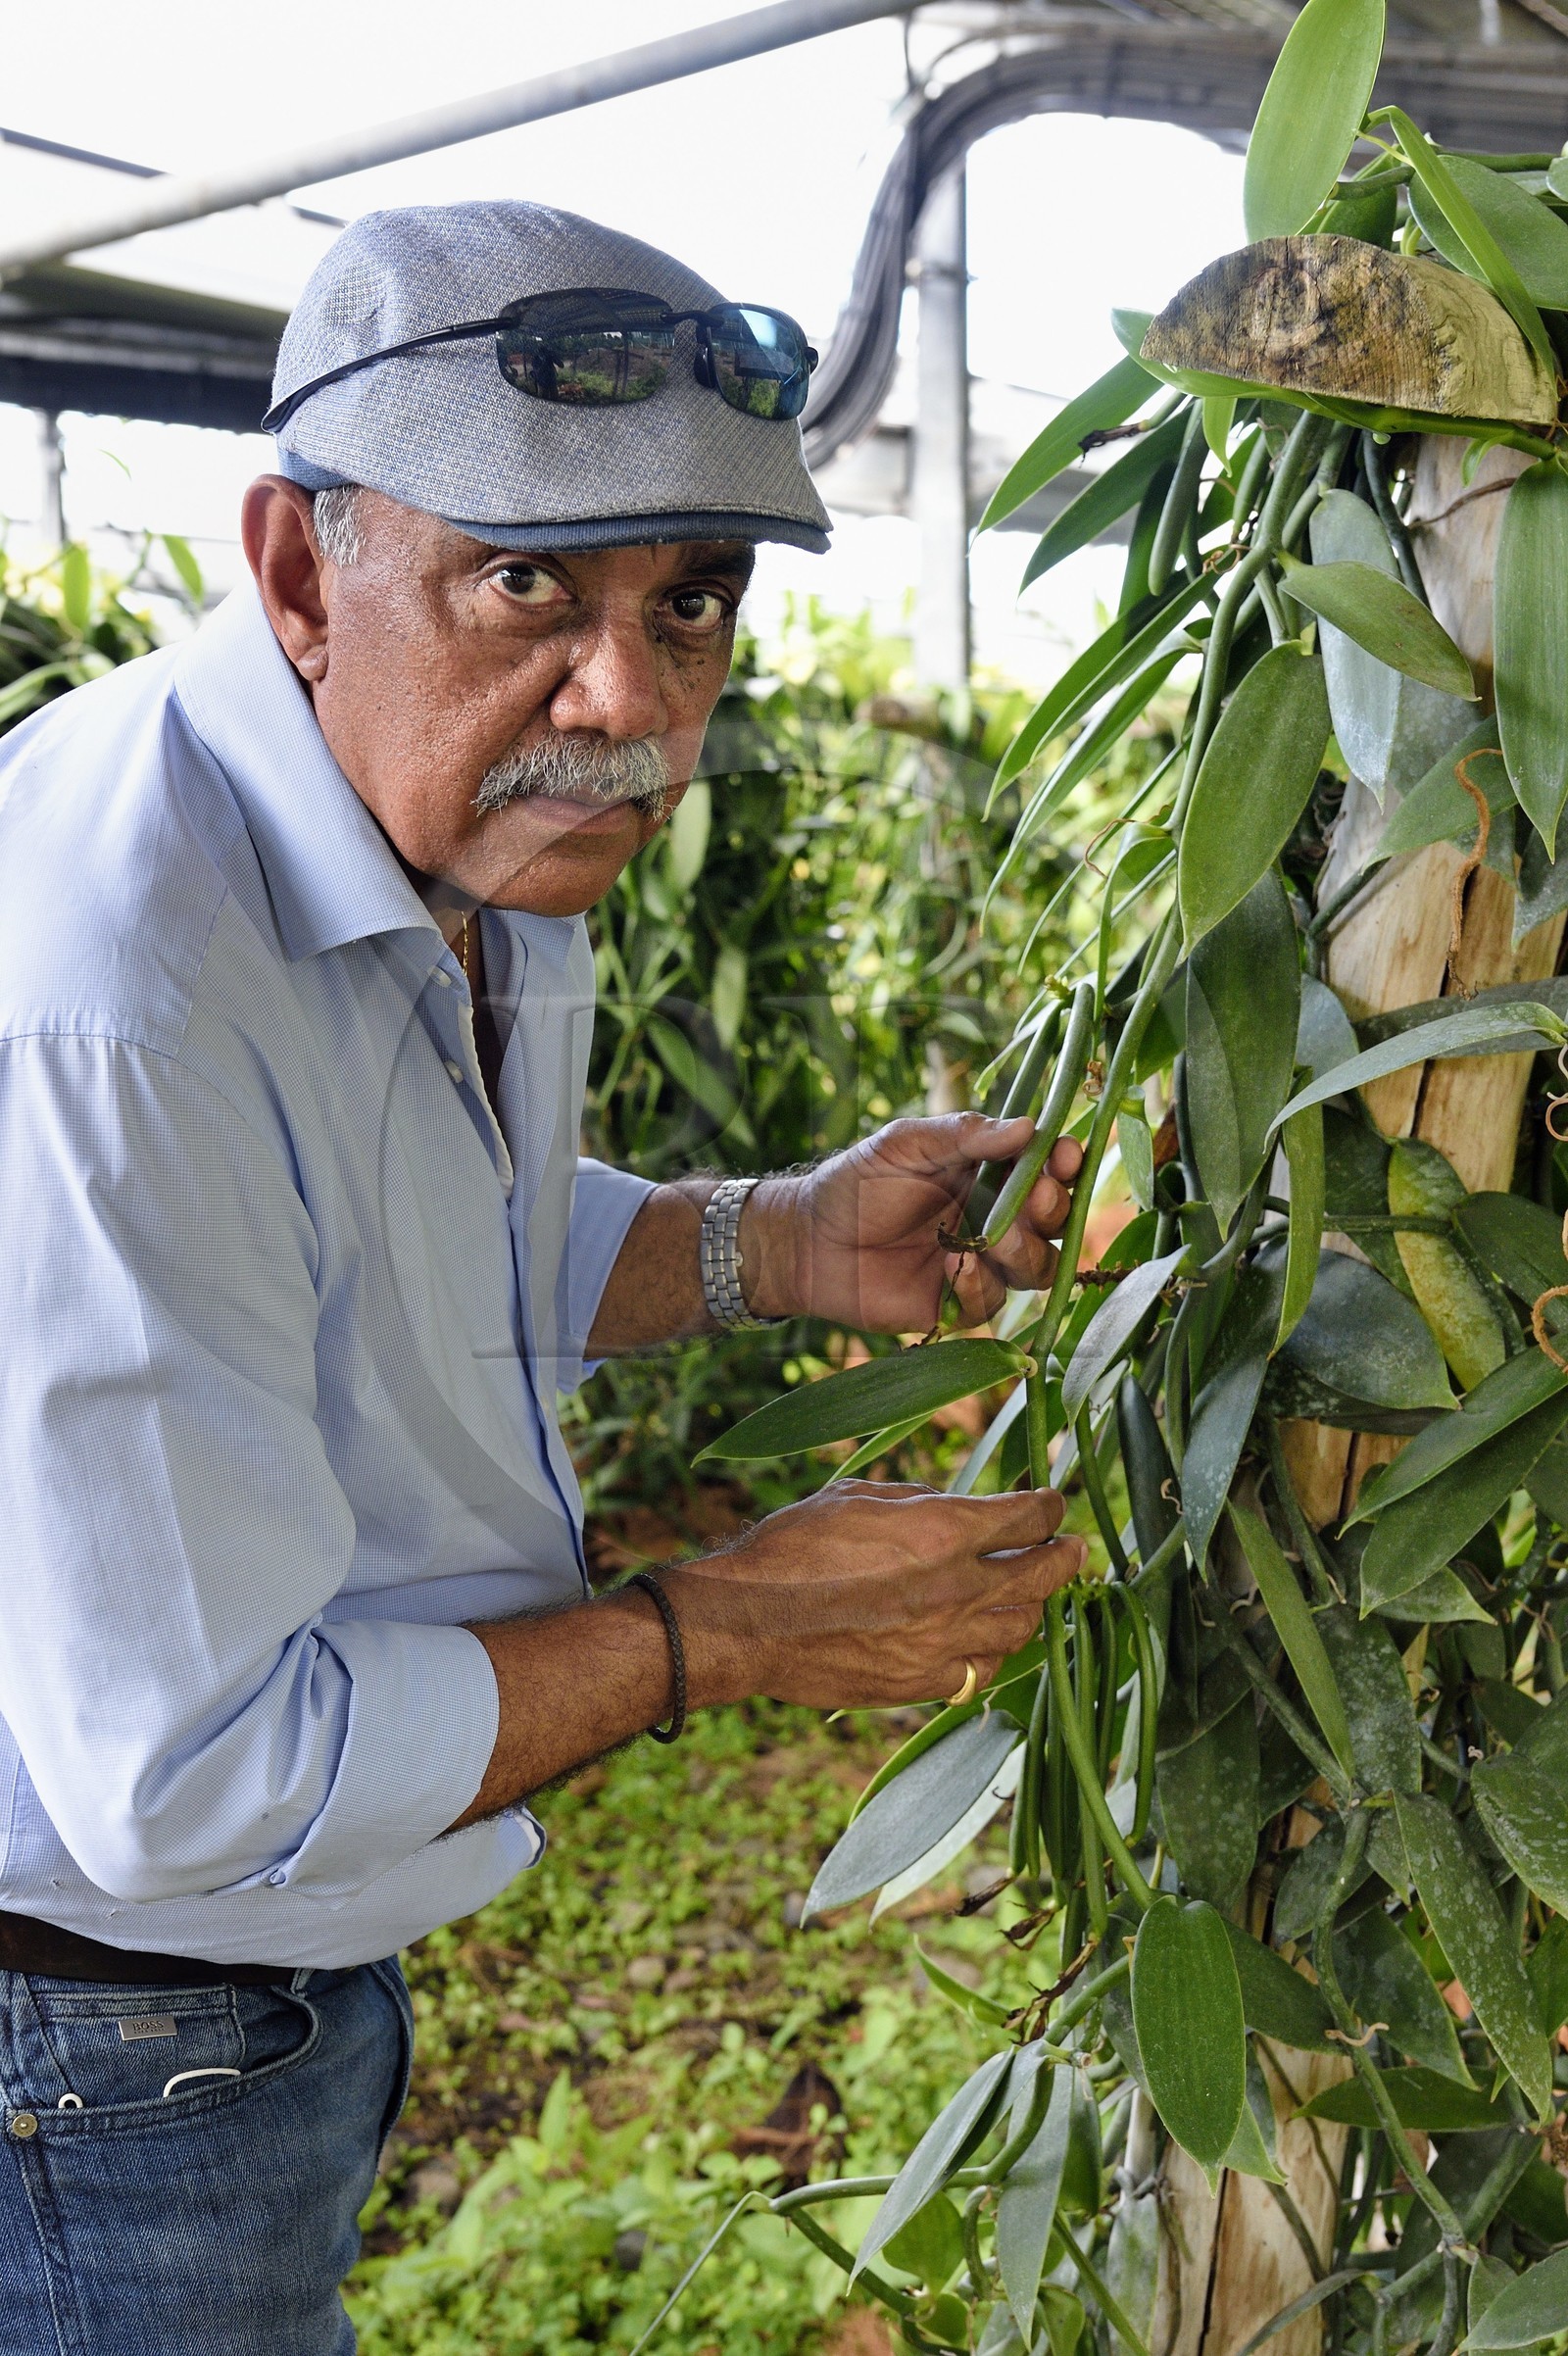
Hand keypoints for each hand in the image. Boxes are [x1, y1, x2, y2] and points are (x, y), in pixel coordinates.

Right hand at [664, 1481, 1085, 1710]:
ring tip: (1032, 1594)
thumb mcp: (857, 1495)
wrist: (748, 1623)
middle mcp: (956, 1589)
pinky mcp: (920, 1683)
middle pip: (1043, 1574)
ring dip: (1032, 1606)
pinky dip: (992, 1652)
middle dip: (1065, 1555)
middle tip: (1075, 1548)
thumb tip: (955, 1505)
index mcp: (943, 1531)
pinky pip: (980, 1672)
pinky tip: (988, 1641)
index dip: (1047, 1504)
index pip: (1029, 1516)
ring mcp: (943, 1643)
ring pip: (1021, 1627)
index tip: (1049, 1501)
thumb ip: (919, 1501)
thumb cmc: (792, 1548)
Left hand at [743, 1113, 1082, 1333]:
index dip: (1065, 1163)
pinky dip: (983, 1284)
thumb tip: (1027, 1126)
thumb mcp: (907, 1143)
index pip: (1048, 1169)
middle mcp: (997, 1219)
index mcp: (991, 1174)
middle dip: (1052, 1208)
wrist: (808, 1241)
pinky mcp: (960, 1304)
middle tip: (1034, 1197)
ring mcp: (983, 1264)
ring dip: (1026, 1250)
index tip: (1065, 1155)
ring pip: (1038, 1267)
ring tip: (993, 1237)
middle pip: (1054, 1220)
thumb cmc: (857, 1182)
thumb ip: (964, 1134)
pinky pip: (994, 1301)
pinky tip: (957, 1266)